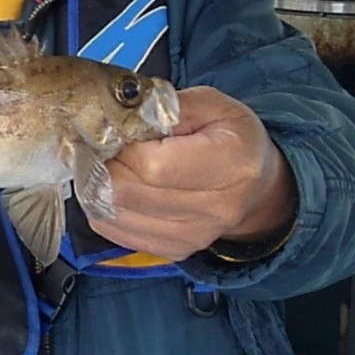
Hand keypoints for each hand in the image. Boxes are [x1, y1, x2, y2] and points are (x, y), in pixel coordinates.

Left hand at [88, 86, 296, 260]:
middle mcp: (217, 207)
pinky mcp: (177, 250)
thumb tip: (120, 115)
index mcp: (231, 162)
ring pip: (117, 216)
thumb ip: (166, 105)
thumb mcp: (211, 105)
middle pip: (129, 193)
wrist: (257, 185)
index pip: (153, 166)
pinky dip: (105, 211)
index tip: (115, 134)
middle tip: (99, 150)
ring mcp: (196, 235)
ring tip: (104, 168)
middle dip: (102, 167)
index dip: (122, 149)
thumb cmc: (231, 137)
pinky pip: (120, 234)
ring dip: (97, 189)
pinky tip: (111, 191)